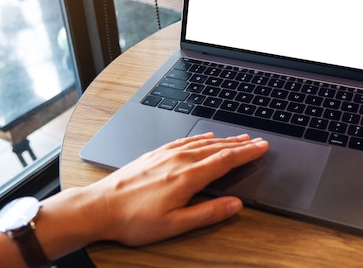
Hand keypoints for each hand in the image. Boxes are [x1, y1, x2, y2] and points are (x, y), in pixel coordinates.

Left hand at [85, 132, 268, 245]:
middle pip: (218, 148)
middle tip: (257, 141)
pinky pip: (184, 140)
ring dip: (224, 139)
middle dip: (240, 144)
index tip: (262, 147)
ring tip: (239, 138)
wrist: (100, 206)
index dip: (247, 153)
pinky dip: (200, 138)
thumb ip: (207, 213)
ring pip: (202, 142)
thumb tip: (234, 205)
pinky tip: (206, 137)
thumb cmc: (133, 219)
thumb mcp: (174, 225)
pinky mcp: (155, 153)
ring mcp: (166, 154)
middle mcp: (179, 160)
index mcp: (187, 177)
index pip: (225, 160)